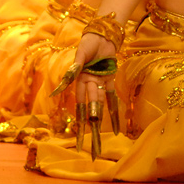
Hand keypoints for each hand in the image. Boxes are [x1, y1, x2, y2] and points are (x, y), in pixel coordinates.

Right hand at [50, 33, 118, 158]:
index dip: (80, 121)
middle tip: (92, 149)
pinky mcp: (110, 81)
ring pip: (100, 106)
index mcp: (80, 81)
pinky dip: (114, 112)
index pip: (80, 105)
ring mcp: (99, 84)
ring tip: (100, 141)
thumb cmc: (88, 43)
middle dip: (91, 128)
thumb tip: (66, 79)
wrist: (102, 34)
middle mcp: (89, 85)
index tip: (78, 138)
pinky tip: (117, 127)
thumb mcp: (81, 53)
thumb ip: (75, 67)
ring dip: (101, 123)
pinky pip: (112, 98)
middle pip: (91, 109)